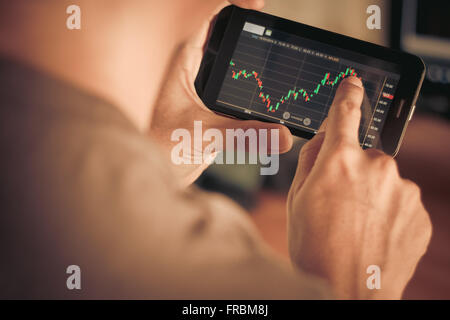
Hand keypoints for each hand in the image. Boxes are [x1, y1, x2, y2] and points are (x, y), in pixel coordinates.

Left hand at [149, 0, 292, 186]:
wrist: (154, 171)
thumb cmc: (162, 147)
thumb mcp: (207, 134)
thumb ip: (247, 134)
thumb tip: (283, 135)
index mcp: (185, 61)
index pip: (210, 18)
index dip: (235, 5)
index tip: (260, 6)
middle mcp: (194, 69)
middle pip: (225, 37)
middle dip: (250, 34)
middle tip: (275, 36)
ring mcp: (203, 87)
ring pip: (232, 63)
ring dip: (252, 62)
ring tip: (277, 60)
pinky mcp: (211, 106)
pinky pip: (236, 87)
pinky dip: (252, 87)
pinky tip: (268, 92)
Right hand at [287, 76, 431, 298]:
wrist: (346, 292)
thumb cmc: (314, 248)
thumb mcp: (296, 199)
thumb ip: (311, 159)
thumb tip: (326, 138)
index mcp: (340, 160)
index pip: (345, 112)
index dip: (348, 94)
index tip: (354, 81)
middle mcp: (377, 167)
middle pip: (364, 156)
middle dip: (352, 172)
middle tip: (339, 205)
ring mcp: (403, 190)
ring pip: (384, 181)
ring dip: (372, 195)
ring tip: (356, 226)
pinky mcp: (420, 213)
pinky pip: (400, 202)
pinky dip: (388, 213)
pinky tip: (374, 235)